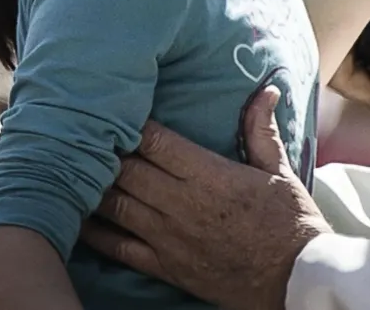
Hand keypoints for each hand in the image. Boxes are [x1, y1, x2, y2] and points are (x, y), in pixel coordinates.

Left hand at [81, 88, 328, 309]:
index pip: (156, 141)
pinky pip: (117, 247)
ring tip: (76, 166)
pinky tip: (78, 217)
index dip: (133, 123)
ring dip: (94, 184)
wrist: (294, 278)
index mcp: (209, 175)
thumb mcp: (279, 170)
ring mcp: (169, 237)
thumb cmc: (290, 221)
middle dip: (107, 149)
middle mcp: (182, 204)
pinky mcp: (164, 266)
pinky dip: (94, 232)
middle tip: (91, 133)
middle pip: (126, 169)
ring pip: (116, 204)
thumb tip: (267, 90)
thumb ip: (261, 130)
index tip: (120, 107)